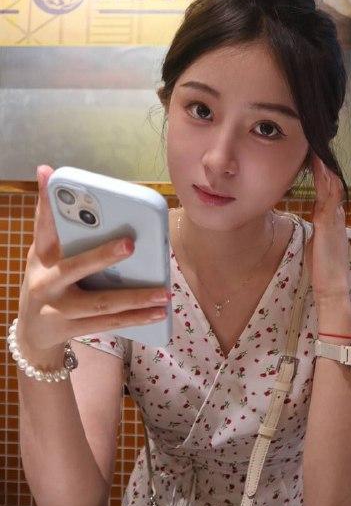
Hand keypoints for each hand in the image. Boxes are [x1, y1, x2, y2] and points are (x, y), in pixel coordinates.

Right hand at [16, 165, 169, 355]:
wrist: (33, 333)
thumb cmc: (46, 281)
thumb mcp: (43, 254)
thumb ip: (52, 221)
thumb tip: (48, 171)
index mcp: (42, 258)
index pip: (44, 227)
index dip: (48, 205)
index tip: (52, 176)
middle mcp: (47, 284)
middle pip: (76, 268)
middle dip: (102, 256)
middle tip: (130, 243)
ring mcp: (60, 311)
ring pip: (102, 304)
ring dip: (135, 298)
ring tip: (164, 292)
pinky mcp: (74, 330)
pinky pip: (111, 324)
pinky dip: (136, 318)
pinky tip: (159, 312)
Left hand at [305, 153, 350, 305]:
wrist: (332, 286)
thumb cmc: (323, 268)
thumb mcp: (318, 243)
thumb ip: (317, 228)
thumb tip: (313, 220)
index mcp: (333, 220)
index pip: (328, 190)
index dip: (323, 174)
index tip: (314, 158)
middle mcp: (337, 215)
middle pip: (332, 183)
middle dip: (325, 165)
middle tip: (316, 145)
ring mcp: (334, 219)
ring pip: (332, 186)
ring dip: (325, 167)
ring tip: (317, 149)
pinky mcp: (329, 224)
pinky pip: (329, 196)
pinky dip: (325, 180)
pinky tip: (320, 167)